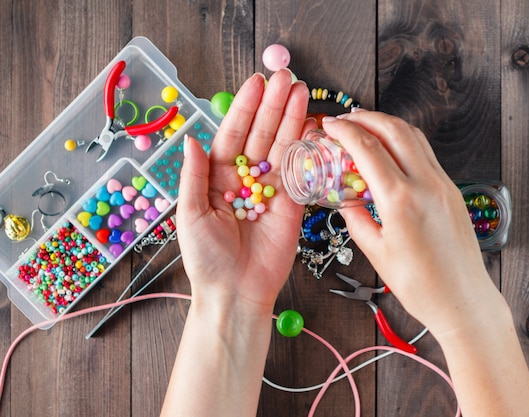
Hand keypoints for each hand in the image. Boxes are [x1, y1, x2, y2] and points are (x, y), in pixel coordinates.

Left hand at [176, 70, 316, 313]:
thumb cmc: (206, 258)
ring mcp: (271, 189)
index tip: (256, 83)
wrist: (235, 292)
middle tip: (286, 77)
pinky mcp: (292, 204)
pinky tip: (312, 125)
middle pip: (261, 134)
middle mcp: (246, 178)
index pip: (234, 134)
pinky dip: (306, 148)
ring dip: (292, 118)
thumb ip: (194, 176)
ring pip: (283, 147)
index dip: (245, 108)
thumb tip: (191, 139)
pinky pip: (299, 172)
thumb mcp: (191, 214)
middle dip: (273, 105)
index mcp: (218, 177)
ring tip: (301, 90)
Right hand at [322, 111, 501, 336]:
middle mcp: (425, 184)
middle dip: (367, 117)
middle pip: (394, 130)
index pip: (368, 149)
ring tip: (367, 128)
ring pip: (414, 137)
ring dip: (388, 126)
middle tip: (347, 119)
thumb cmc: (420, 285)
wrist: (464, 300)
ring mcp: (443, 184)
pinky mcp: (452, 190)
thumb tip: (346, 201)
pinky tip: (391, 153)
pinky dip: (405, 143)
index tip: (330, 125)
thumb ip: (356, 220)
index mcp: (401, 200)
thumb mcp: (377, 253)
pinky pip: (426, 154)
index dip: (346, 131)